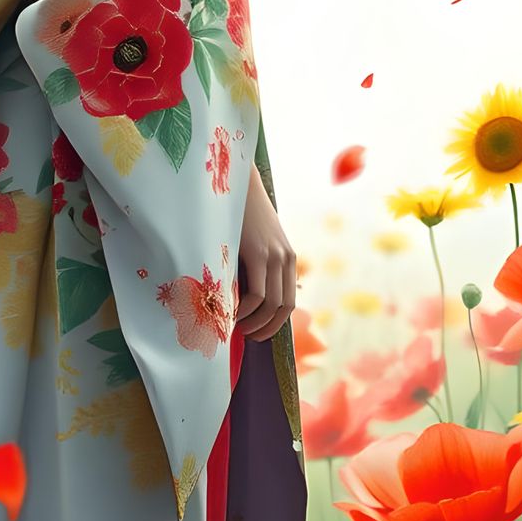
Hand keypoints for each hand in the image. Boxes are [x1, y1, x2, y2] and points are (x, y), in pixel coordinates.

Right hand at [234, 163, 296, 342]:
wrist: (236, 183)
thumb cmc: (238, 213)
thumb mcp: (255, 240)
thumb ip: (257, 263)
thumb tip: (246, 294)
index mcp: (288, 257)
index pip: (289, 301)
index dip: (275, 322)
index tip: (258, 331)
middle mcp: (286, 258)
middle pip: (284, 307)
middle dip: (267, 328)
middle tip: (248, 336)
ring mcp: (274, 256)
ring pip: (271, 304)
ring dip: (255, 322)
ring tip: (237, 327)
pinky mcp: (258, 254)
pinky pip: (257, 294)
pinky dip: (245, 309)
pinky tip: (232, 311)